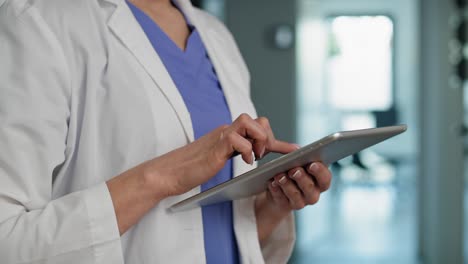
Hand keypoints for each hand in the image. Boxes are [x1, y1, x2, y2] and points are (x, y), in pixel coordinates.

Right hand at [143, 114, 297, 197]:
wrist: (171, 172)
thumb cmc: (195, 168)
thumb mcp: (222, 159)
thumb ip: (238, 153)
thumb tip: (255, 156)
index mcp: (230, 135)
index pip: (258, 128)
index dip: (278, 140)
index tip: (295, 150)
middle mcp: (227, 132)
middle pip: (256, 119)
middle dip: (267, 136)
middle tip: (263, 155)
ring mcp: (220, 137)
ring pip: (247, 121)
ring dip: (258, 138)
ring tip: (256, 156)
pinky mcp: (215, 147)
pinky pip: (236, 138)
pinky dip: (246, 150)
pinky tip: (246, 162)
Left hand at [266, 162, 331, 212]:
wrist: (278, 189)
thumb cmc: (291, 171)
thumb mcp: (297, 162)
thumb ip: (300, 157)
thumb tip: (297, 150)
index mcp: (320, 181)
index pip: (325, 178)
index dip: (320, 172)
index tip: (312, 164)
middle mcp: (312, 194)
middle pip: (310, 188)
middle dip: (301, 178)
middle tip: (294, 170)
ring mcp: (299, 202)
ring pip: (295, 195)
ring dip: (287, 184)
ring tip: (279, 176)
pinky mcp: (285, 206)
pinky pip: (281, 199)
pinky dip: (276, 190)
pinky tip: (272, 183)